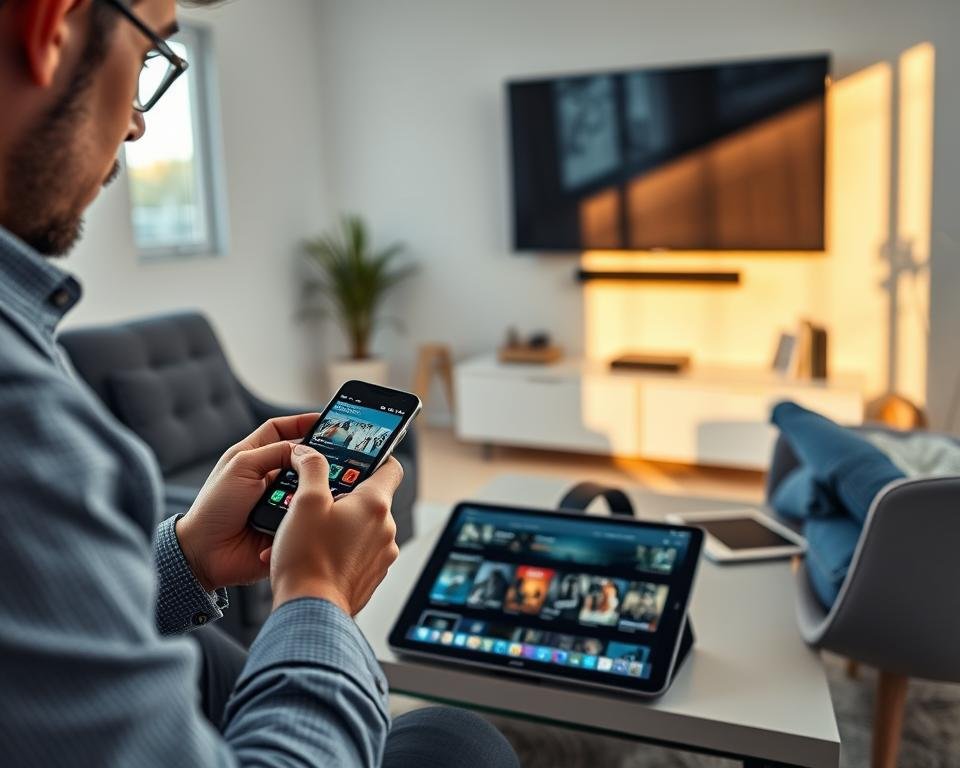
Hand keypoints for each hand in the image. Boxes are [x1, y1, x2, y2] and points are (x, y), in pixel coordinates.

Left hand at [175, 413, 319, 590]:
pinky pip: (308, 514)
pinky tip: (322, 509)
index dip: (301, 423)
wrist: (207, 553)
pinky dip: (313, 511)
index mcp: (254, 457)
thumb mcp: (242, 466)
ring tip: (328, 484)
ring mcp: (280, 501)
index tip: (325, 420)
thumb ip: (275, 452)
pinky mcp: (288, 524)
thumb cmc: (215, 506)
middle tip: (342, 454)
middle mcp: (269, 478)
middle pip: (302, 459)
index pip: (281, 430)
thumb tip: (306, 450)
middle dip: (319, 458)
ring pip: (309, 487)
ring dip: (315, 486)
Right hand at [267, 446, 402, 615]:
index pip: (391, 467)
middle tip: (316, 501)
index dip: (375, 458)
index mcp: (375, 505)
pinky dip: (340, 549)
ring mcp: (382, 555)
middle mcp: (386, 529)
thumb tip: (310, 453)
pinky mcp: (372, 576)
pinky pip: (359, 553)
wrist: (310, 611)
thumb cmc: (308, 559)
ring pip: (363, 528)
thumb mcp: (304, 502)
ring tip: (308, 533)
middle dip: (344, 497)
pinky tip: (314, 555)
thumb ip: (312, 469)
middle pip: (371, 499)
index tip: (357, 458)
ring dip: (340, 526)